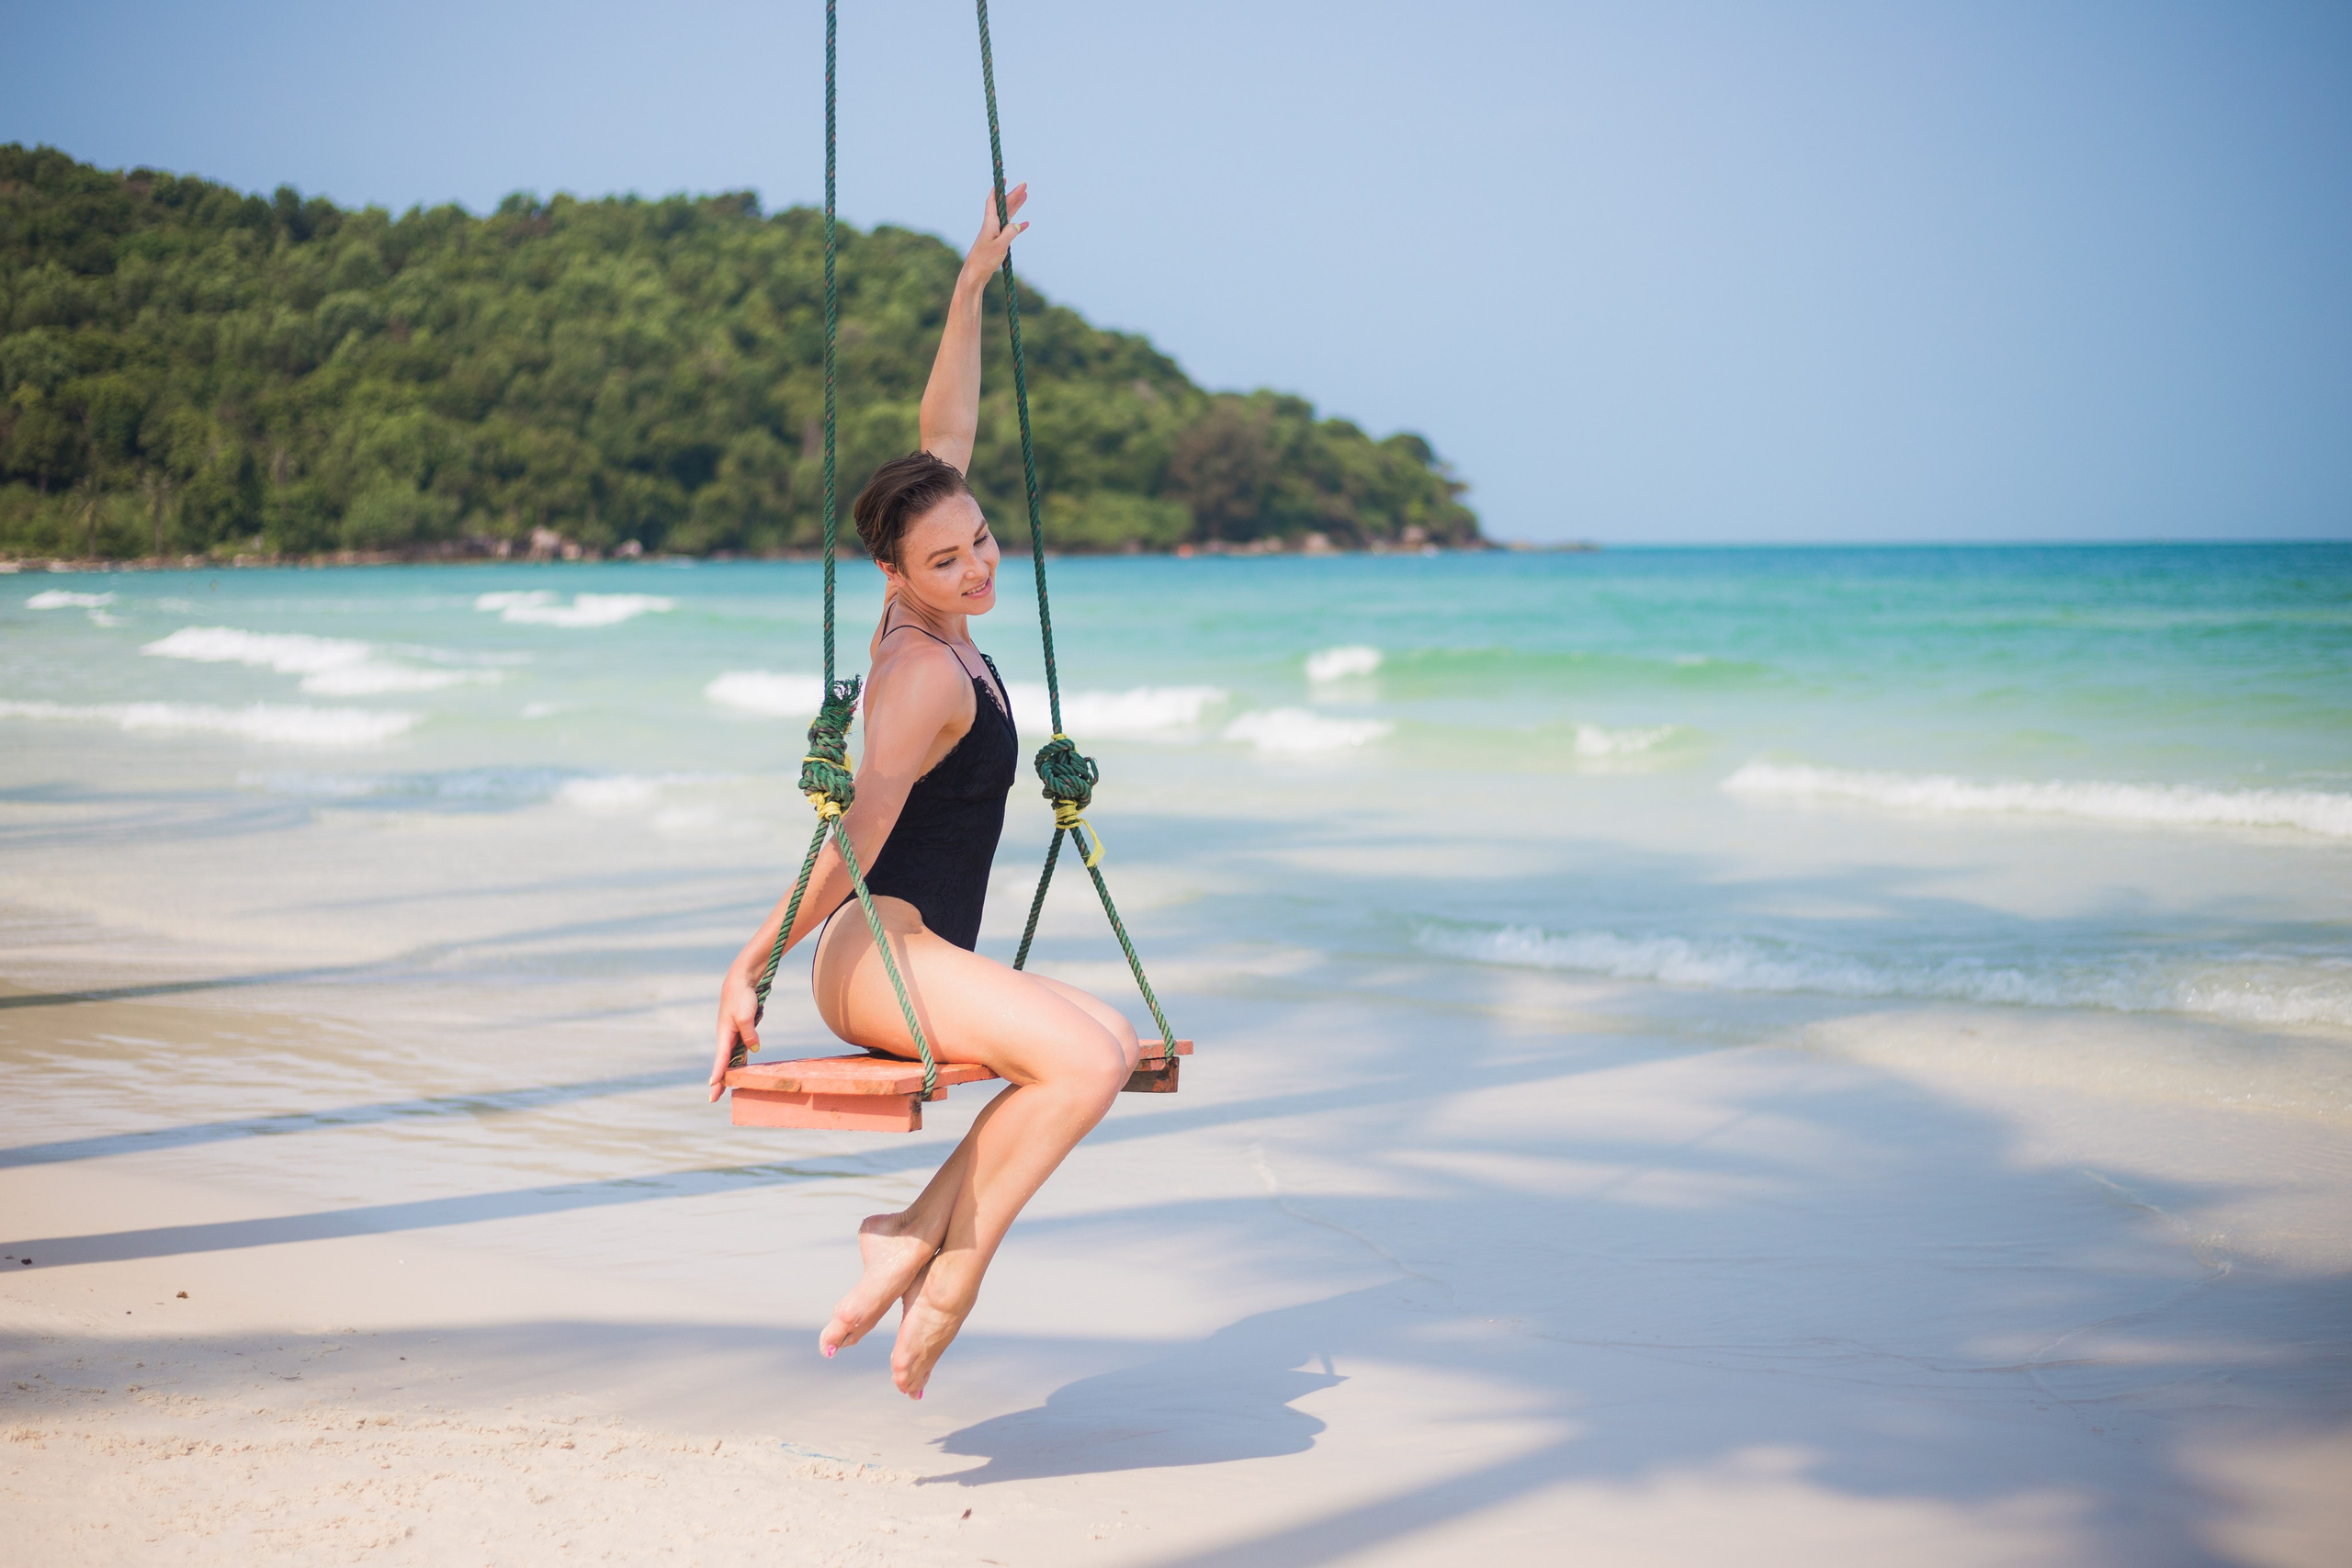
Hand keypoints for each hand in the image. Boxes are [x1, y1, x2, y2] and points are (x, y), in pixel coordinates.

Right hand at [709, 969, 762, 1101]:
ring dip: (728, 1073)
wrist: (741, 980)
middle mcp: (727, 1037)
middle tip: (713, 1098)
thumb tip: (754, 1049)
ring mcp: (734, 1034)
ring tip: (723, 1090)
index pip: (721, 1058)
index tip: (713, 1087)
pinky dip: (739, 1061)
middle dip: (718, 1080)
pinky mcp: (742, 1030)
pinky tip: (741, 1070)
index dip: (718, 1073)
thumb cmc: (741, 996)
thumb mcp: (746, 1015)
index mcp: (724, 1034)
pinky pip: (740, 1050)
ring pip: (731, 1058)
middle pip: (723, 1062)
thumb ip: (750, 1033)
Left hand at [961, 183, 1027, 282]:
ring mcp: (995, 234)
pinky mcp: (997, 242)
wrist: (975, 274)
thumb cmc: (984, 259)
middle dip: (1013, 195)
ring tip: (1025, 196)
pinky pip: (1010, 230)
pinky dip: (1018, 226)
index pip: (994, 200)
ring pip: (1008, 216)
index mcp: (990, 223)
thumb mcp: (1000, 245)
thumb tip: (1018, 225)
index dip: (999, 189)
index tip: (1004, 178)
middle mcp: (992, 225)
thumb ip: (1010, 233)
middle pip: (1004, 206)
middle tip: (1024, 185)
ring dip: (1016, 206)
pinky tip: (1026, 224)